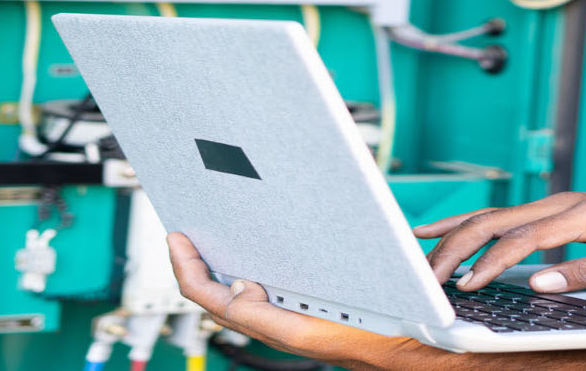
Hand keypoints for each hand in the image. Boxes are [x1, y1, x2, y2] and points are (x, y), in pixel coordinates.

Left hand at [167, 232, 390, 364]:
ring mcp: (286, 318)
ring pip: (236, 295)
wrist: (409, 346)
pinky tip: (252, 258)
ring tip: (207, 244)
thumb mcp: (309, 327)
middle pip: (216, 297)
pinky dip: (245, 273)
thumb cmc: (371, 339)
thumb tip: (236, 287)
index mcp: (270, 326)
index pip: (210, 297)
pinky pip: (260, 293)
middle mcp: (274, 323)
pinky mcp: (303, 311)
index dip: (187, 268)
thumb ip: (264, 313)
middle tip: (182, 237)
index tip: (176, 239)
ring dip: (217, 269)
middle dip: (194, 265)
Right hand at [413, 192, 585, 293]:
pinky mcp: (564, 212)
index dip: (490, 262)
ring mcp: (565, 204)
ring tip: (420, 252)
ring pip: (498, 214)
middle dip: (458, 247)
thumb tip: (544, 283)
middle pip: (500, 220)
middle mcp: (570, 202)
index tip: (464, 285)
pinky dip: (475, 224)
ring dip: (458, 234)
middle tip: (427, 276)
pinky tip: (448, 232)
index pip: (525, 237)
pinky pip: (510, 216)